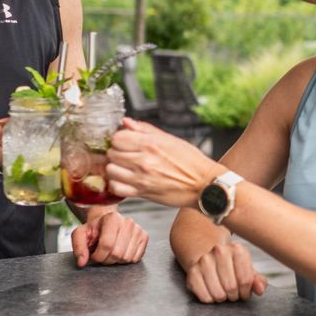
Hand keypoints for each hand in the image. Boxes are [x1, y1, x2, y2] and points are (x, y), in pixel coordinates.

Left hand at [70, 208, 149, 266]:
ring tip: (111, 252)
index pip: (107, 245)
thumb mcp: (80, 234)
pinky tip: (120, 251)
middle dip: (106, 260)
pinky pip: (135, 258)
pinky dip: (126, 260)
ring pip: (127, 258)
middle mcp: (128, 221)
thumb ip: (78, 247)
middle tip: (102, 254)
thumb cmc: (94, 230)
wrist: (107, 223)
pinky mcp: (144, 237)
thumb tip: (82, 262)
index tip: (94, 255)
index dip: (98, 256)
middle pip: (117, 253)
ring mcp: (138, 229)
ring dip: (116, 261)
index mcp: (112, 218)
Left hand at [105, 119, 221, 207]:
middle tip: (126, 155)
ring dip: (115, 169)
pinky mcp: (142, 193)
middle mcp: (143, 161)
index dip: (119, 139)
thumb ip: (145, 130)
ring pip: (110, 171)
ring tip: (124, 168)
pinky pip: (117, 188)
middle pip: (112, 154)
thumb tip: (126, 122)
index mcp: (150, 144)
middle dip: (117, 153)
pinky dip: (118, 185)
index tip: (125, 142)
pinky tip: (125, 181)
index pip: (117, 138)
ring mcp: (141, 178)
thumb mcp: (170, 139)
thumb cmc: (191, 162)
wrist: (204, 185)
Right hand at [186, 240, 267, 303]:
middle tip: (233, 293)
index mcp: (237, 249)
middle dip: (234, 296)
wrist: (207, 254)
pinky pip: (205, 297)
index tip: (244, 292)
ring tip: (223, 291)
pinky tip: (212, 291)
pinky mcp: (192, 272)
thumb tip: (260, 290)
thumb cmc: (231, 265)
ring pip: (218, 294)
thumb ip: (257, 280)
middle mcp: (219, 251)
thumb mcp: (247, 269)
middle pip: (232, 287)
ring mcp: (204, 261)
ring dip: (222, 298)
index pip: (246, 280)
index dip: (246, 292)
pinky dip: (210, 299)